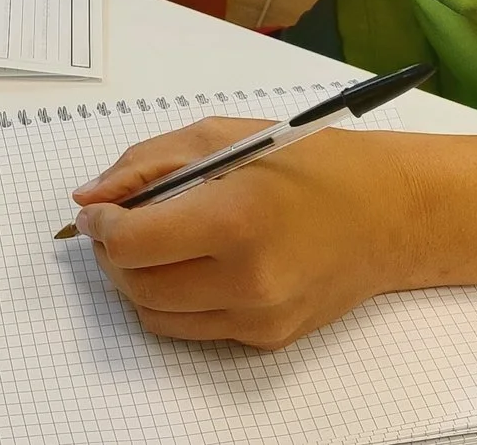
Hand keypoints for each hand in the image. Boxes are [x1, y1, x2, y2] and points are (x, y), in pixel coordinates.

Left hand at [69, 116, 408, 349]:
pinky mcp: (267, 338)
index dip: (101, 226)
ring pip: (156, 316)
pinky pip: (193, 328)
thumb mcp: (221, 137)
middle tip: (119, 225)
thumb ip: (146, 164)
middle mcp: (247, 278)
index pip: (132, 242)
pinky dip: (177, 299)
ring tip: (154, 244)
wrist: (388, 213)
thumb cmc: (308, 163)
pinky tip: (195, 264)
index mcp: (236, 217)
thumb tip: (88, 198)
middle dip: (112, 255)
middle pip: (136, 285)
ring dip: (137, 282)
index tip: (98, 212)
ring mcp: (258, 316)